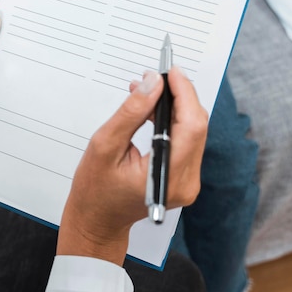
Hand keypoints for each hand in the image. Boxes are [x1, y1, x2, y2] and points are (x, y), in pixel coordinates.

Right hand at [57, 67, 207, 264]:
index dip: (183, 92)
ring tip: (145, 92)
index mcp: (168, 177)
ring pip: (193, 130)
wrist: (97, 220)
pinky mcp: (184, 177)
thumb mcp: (105, 145)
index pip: (191, 124)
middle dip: (177, 96)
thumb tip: (153, 82)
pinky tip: (151, 110)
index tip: (169, 70)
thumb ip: (131, 113)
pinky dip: (172, 121)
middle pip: (196, 126)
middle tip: (153, 77)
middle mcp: (186, 181)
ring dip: (173, 106)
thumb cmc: (95, 188)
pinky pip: (186, 140)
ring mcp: (188, 181)